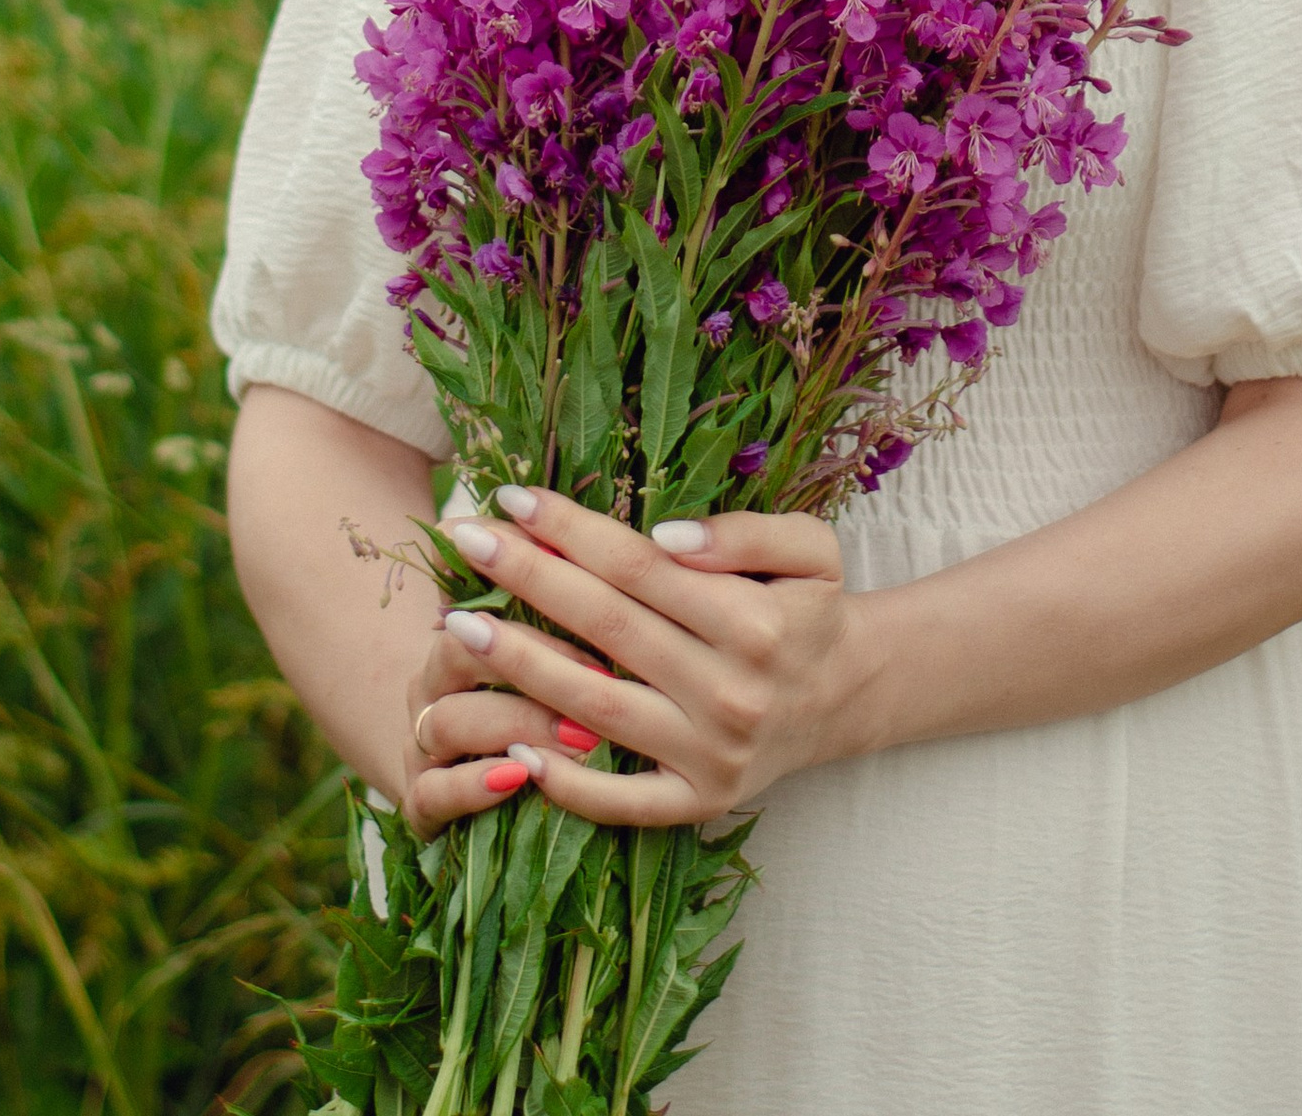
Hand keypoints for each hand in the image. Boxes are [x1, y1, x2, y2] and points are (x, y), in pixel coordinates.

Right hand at [400, 615, 606, 835]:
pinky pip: (430, 794)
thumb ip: (564, 629)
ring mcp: (419, 749)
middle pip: (456, 654)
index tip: (606, 644)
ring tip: (576, 738)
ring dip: (514, 726)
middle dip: (532, 668)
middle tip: (603, 688)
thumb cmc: (526, 720)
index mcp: (456, 646)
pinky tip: (516, 778)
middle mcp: (430, 691)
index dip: (544, 628)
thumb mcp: (545, 677)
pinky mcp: (419, 809)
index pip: (486, 614)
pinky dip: (471, 786)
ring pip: (445, 722)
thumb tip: (598, 565)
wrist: (471, 796)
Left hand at [435, 485, 858, 827]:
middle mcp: (729, 692)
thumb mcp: (810, 548)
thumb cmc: (808, 609)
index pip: (638, 566)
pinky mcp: (697, 804)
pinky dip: (563, 781)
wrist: (844, 697)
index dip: (571, 530)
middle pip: (605, 626)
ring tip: (457, 626)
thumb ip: (746, 533)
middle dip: (526, 578)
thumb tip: (666, 535)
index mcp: (753, 622)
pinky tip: (508, 743)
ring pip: (595, 708)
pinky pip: (619, 801)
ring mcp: (710, 756)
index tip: (512, 497)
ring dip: (519, 665)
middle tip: (463, 539)